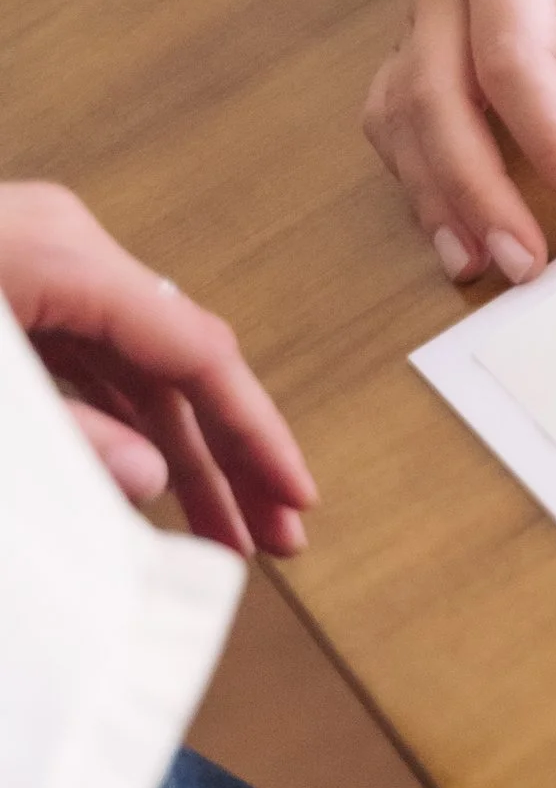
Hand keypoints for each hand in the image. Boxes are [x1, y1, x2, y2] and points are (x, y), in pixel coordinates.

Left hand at [0, 183, 315, 557]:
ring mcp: (44, 270)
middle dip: (232, 455)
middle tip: (280, 534)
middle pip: (179, 364)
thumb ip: (67, 432)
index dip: (256, 429)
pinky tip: (156, 480)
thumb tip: (151, 480)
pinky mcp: (19, 293)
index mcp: (65, 257)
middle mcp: (68, 252)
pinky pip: (94, 363)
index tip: (296, 493)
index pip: (197, 350)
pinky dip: (125, 423)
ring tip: (224, 531)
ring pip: (138, 371)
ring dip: (182, 450)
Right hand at [372, 0, 555, 285]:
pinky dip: (414, 169)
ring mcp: (417, 4)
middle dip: (477, 191)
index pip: (514, 57)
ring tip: (483, 266)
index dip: (555, 142)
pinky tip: (453, 223)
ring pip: (398, 112)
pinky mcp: (416, 25)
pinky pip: (394, 108)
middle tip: (531, 267)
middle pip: (434, 100)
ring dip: (433, 193)